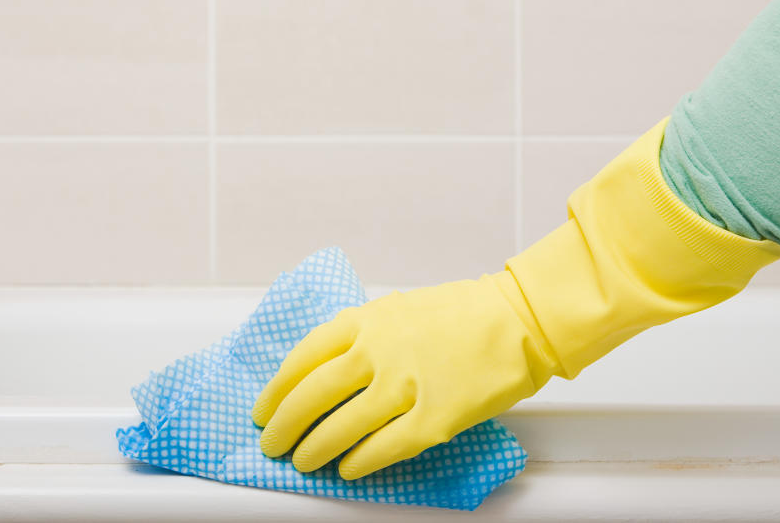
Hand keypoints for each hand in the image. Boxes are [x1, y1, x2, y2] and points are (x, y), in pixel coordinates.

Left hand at [251, 272, 552, 479]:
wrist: (516, 319)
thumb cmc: (458, 314)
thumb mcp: (395, 310)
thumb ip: (358, 337)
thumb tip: (322, 373)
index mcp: (364, 321)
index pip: (302, 359)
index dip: (276, 390)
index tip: (263, 408)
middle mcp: (377, 351)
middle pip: (312, 396)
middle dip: (284, 425)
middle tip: (272, 442)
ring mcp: (405, 386)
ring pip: (341, 426)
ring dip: (315, 448)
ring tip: (303, 461)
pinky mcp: (434, 418)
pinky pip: (384, 447)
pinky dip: (359, 462)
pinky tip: (348, 469)